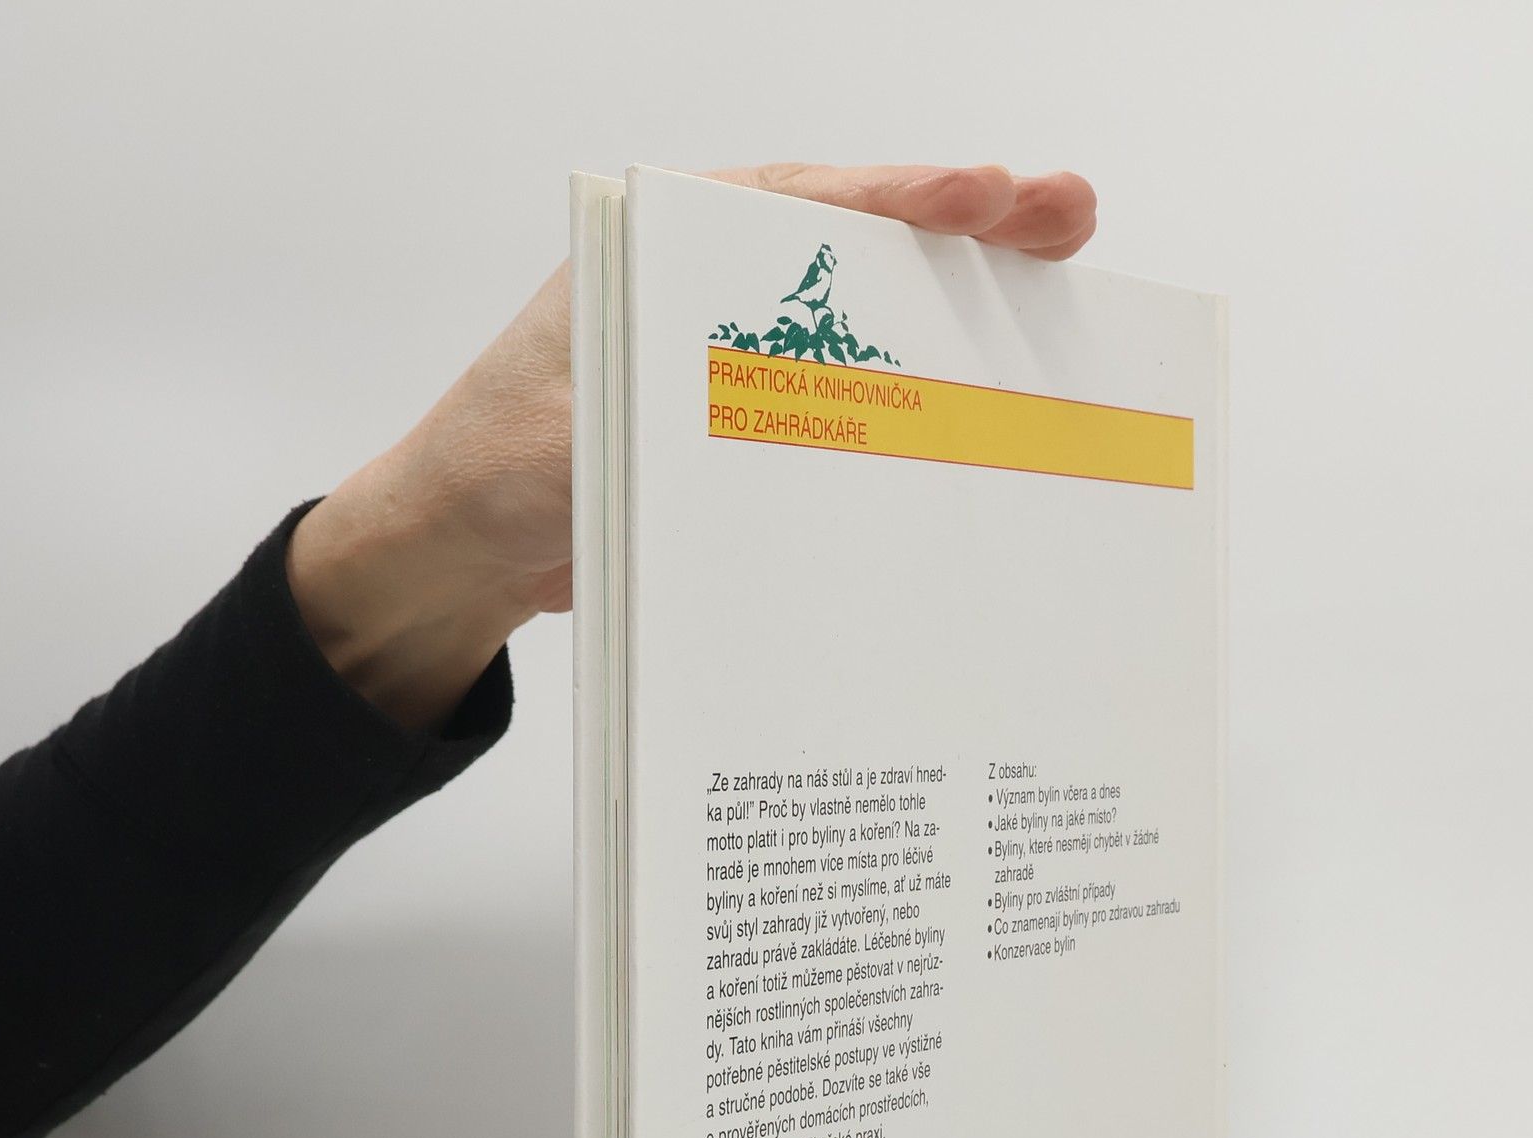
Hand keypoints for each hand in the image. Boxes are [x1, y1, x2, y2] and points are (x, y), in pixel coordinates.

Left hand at [285, 165, 1096, 729]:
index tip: (982, 194)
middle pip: (859, 241)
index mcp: (661, 254)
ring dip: (964, 300)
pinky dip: (926, 384)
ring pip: (872, 311)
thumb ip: (643, 420)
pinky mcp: (759, 424)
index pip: (796, 205)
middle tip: (1068, 215)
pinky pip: (856, 395)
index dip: (897, 199)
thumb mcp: (559, 442)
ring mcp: (744, 356)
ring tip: (1065, 282)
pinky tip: (994, 389)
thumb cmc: (490, 472)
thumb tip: (748, 423)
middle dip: (968, 225)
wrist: (464, 549)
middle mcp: (713, 290)